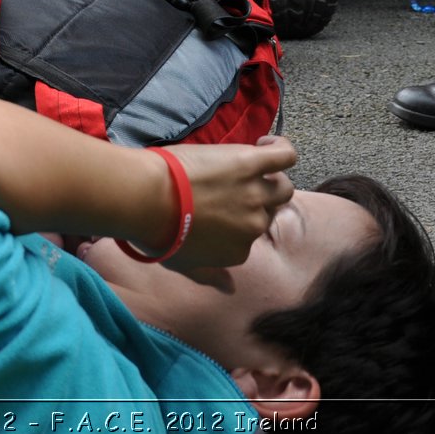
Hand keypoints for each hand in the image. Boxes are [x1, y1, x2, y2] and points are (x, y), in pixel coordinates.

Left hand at [156, 135, 295, 274]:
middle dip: (255, 202)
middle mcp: (253, 225)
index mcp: (238, 250)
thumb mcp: (184, 265)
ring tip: (256, 168)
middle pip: (268, 212)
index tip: (220, 211)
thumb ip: (210, 277)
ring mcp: (255, 194)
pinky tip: (266, 144)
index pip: (249, 238)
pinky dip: (281, 148)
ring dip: (273, 180)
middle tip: (233, 189)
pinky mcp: (251, 164)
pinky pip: (284, 156)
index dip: (237, 223)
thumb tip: (229, 289)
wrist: (150, 199)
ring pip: (283, 188)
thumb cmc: (160, 233)